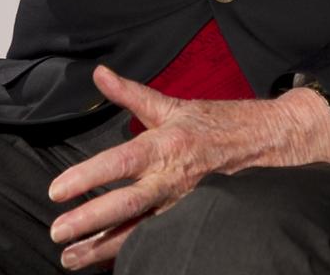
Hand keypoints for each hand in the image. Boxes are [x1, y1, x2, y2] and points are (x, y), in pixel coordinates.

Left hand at [47, 64, 329, 269]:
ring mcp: (185, 203)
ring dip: (104, 247)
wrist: (272, 140)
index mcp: (166, 143)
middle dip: (89, 220)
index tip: (57, 190)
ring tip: (72, 259)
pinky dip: (136, 252)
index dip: (87, 177)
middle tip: (57, 232)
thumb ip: (132, 93)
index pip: (119, 163)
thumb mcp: (174, 104)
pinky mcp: (195, 218)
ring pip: (139, 231)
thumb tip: (99, 73)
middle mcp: (173, 177)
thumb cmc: (220, 121)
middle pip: (125, 204)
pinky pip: (160, 239)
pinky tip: (113, 263)